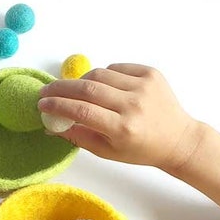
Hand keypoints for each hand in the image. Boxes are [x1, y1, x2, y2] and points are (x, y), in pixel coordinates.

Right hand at [38, 64, 200, 171]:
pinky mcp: (150, 73)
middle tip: (47, 90)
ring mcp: (143, 86)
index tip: (42, 104)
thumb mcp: (106, 151)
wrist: (177, 138)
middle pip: (88, 89)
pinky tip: (101, 87)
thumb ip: (78, 136)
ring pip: (100, 75)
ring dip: (82, 82)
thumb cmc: (139, 149)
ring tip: (74, 90)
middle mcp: (133, 105)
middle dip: (62, 88)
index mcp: (122, 128)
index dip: (58, 105)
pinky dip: (103, 76)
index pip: (82, 111)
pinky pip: (116, 68)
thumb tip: (51, 124)